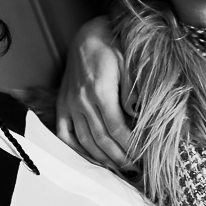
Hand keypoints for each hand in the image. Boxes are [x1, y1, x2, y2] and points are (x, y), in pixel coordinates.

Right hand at [55, 16, 137, 175]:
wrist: (88, 35)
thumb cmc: (113, 47)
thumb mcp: (128, 62)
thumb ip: (132, 90)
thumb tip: (137, 115)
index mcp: (100, 91)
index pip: (116, 128)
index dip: (130, 145)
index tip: (143, 156)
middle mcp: (81, 101)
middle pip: (101, 139)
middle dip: (119, 157)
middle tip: (135, 169)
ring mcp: (69, 105)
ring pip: (84, 140)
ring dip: (101, 158)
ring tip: (118, 169)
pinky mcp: (62, 105)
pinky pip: (65, 134)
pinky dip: (76, 150)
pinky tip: (90, 159)